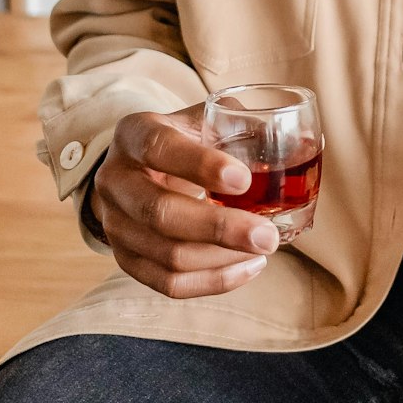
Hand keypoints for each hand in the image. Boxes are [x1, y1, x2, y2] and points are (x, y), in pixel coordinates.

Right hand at [89, 105, 278, 298]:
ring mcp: (115, 224)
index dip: (200, 165)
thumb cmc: (184, 140)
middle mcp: (115, 180)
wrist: (139, 169)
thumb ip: (238, 124)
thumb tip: (287, 142)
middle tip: (268, 236)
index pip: (158, 148)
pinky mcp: (125, 259)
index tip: (244, 180)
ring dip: (223, 258)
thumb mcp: (202, 118)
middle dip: (219, 228)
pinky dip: (213, 280)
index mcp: (134, 134)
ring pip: (167, 255)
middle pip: (159, 213)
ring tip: (264, 248)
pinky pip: (168, 283)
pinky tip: (248, 267)